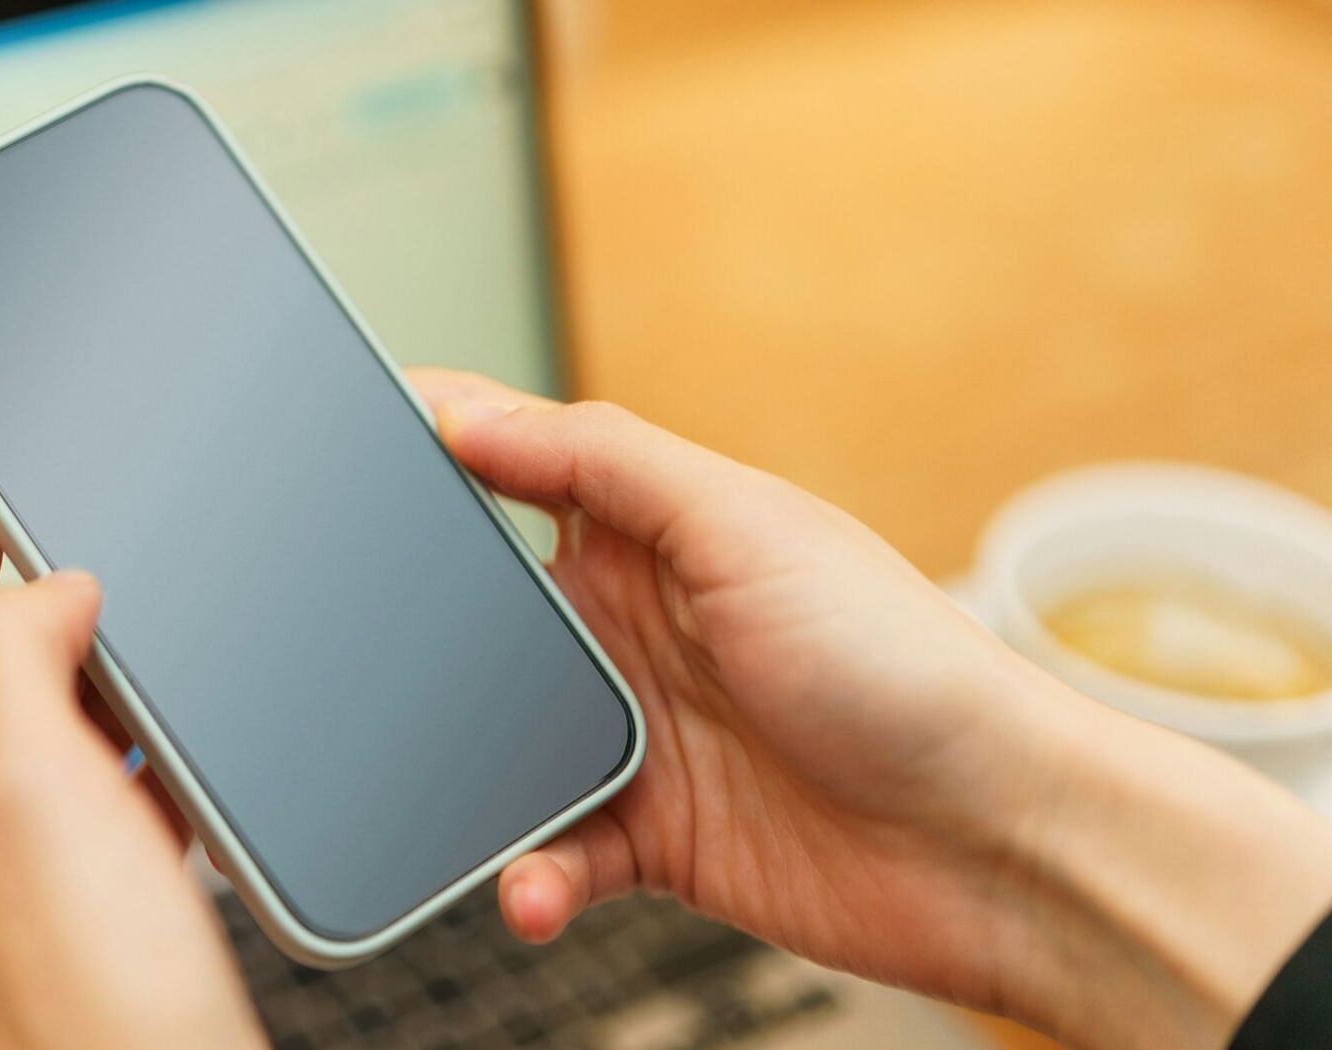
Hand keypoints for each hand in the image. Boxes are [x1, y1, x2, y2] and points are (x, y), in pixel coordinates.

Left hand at [0, 466, 263, 1049]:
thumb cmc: (89, 1006)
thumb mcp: (28, 792)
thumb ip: (14, 655)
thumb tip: (50, 583)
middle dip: (38, 564)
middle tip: (79, 489)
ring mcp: (23, 844)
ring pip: (59, 698)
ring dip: (102, 645)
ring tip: (143, 587)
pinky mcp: (95, 874)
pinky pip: (114, 761)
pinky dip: (148, 723)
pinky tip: (182, 720)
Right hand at [408, 368, 1331, 1049]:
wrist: (998, 841)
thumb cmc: (900, 662)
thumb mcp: (744, 527)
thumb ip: (599, 463)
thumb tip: (463, 408)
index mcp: (649, 533)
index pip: (510, 476)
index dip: (429, 462)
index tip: (334, 462)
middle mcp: (632, 627)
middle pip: (480, 622)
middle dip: (414, 644)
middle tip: (341, 662)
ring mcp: (639, 733)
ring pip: (496, 747)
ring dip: (465, 781)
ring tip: (448, 807)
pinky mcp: (651, 835)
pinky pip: (552, 853)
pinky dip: (532, 876)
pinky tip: (536, 888)